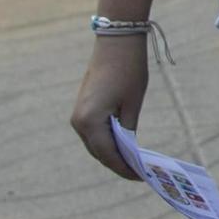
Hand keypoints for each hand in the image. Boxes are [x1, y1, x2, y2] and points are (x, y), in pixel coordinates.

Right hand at [69, 36, 148, 179]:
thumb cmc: (129, 71)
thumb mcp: (132, 105)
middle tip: (139, 174)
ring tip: (133, 163)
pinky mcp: (82, 108)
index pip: (108, 155)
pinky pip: (94, 132)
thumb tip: (127, 150)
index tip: (140, 178)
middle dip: (118, 163)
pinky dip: (107, 140)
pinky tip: (123, 145)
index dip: (124, 168)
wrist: (116, 41)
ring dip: (112, 153)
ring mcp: (78, 115)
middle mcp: (78, 122)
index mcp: (90, 122)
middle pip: (99, 152)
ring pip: (95, 143)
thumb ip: (128, 130)